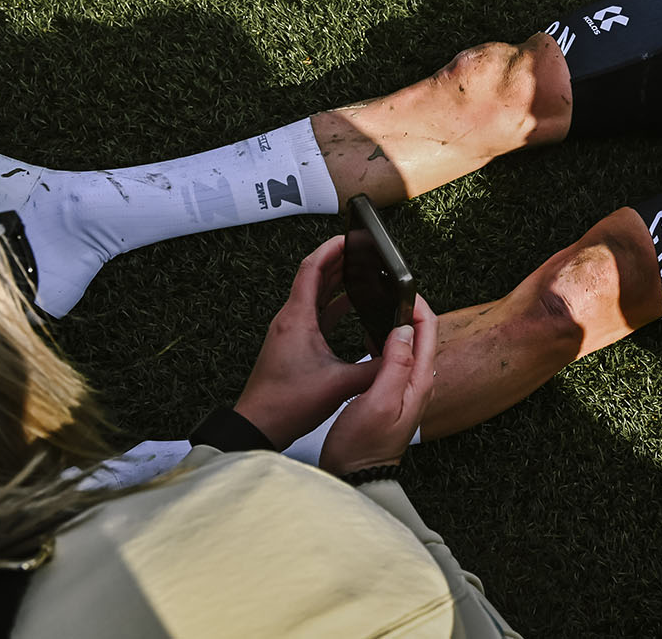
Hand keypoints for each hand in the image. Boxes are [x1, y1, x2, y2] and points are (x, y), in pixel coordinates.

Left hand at [234, 236, 381, 448]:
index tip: (350, 236)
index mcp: (297, 318)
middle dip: (338, 260)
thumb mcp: (340, 384)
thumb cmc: (288, 403)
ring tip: (361, 271)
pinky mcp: (293, 345)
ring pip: (314, 295)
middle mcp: (291, 320)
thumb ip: (375, 366)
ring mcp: (290, 332)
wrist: (259, 426)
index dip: (331, 248)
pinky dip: (333, 305)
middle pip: (313, 277)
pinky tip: (350, 306)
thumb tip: (402, 351)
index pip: (312, 269)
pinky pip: (314, 314)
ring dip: (335, 281)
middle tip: (363, 250)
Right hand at [319, 294, 436, 474]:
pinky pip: (395, 360)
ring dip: (397, 325)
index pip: (427, 331)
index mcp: (419, 381)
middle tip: (387, 290)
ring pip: (408, 346)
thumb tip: (405, 330)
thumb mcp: (378, 402)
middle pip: (421, 335)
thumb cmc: (363, 447)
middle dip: (408, 309)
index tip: (399, 287)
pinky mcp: (391, 395)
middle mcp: (417, 384)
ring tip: (379, 307)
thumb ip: (396, 365)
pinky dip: (385, 343)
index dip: (416, 305)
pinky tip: (370, 339)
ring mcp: (405, 390)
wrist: (355, 479)